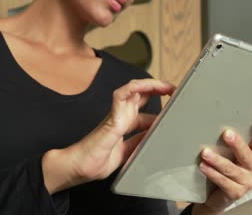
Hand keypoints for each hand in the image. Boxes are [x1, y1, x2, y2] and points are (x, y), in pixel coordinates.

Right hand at [42, 79, 175, 193]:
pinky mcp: (111, 119)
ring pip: (133, 90)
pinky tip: (146, 86)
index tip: (175, 105)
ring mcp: (116, 115)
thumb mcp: (126, 153)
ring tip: (166, 86)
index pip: (145, 108)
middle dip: (159, 88)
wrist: (76, 169)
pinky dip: (133, 88)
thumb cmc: (95, 162)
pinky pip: (120, 96)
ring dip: (150, 84)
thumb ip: (137, 143)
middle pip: (142, 94)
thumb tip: (153, 137)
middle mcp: (121, 116)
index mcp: (125, 124)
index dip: (160, 105)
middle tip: (174, 90)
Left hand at [192, 114, 251, 214]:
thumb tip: (222, 121)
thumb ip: (234, 143)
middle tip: (226, 134)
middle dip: (237, 144)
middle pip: (247, 155)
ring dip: (217, 160)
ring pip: (231, 169)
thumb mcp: (233, 155)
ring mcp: (247, 182)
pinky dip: (212, 173)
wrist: (217, 197)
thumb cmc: (226, 170)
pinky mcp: (236, 193)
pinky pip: (223, 181)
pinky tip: (203, 166)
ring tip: (205, 152)